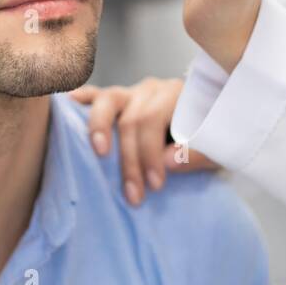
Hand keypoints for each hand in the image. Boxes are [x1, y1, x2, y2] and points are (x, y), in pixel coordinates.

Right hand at [69, 77, 217, 205]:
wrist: (213, 124)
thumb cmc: (209, 140)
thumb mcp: (217, 149)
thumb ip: (197, 154)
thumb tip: (167, 162)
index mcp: (178, 95)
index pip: (153, 121)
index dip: (150, 154)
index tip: (155, 186)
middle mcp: (152, 90)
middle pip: (131, 119)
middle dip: (130, 160)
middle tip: (134, 195)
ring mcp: (131, 92)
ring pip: (107, 101)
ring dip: (100, 129)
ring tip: (99, 153)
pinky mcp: (116, 100)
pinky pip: (95, 95)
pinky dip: (81, 99)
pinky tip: (68, 104)